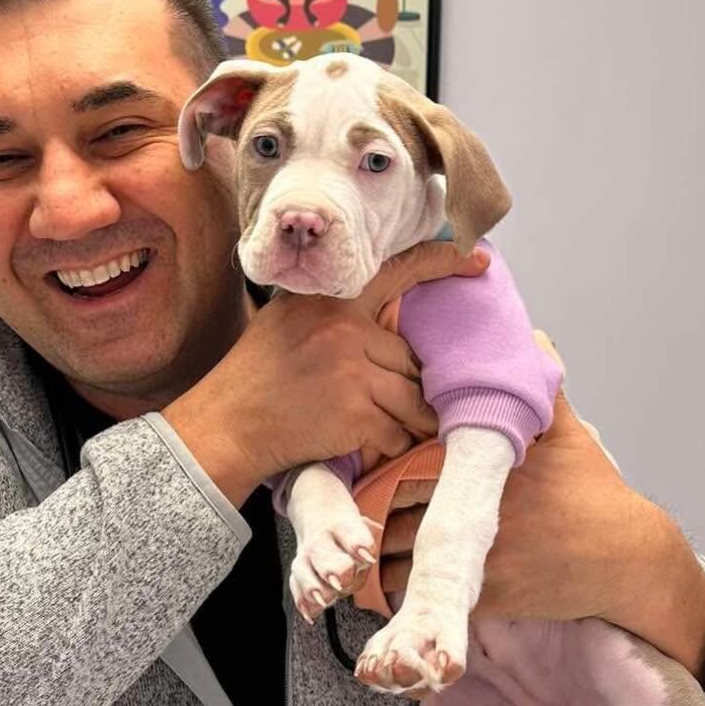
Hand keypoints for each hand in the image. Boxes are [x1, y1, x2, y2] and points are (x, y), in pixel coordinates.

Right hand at [164, 241, 488, 504]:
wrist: (225, 425)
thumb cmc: (252, 377)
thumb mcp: (286, 320)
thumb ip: (331, 313)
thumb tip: (381, 319)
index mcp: (330, 301)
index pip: (398, 270)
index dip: (443, 263)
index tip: (478, 260)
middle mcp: (345, 329)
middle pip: (410, 359)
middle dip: (404, 385)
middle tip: (384, 402)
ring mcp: (353, 371)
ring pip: (411, 398)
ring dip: (405, 420)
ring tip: (384, 429)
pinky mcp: (356, 413)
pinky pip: (395, 432)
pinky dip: (385, 445)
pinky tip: (361, 445)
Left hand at [378, 342, 704, 682]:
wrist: (626, 560)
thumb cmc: (594, 494)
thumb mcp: (569, 433)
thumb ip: (541, 386)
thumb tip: (531, 338)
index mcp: (487, 467)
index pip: (408, 462)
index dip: (379, 464)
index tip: (364, 463)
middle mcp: (479, 510)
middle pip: (393, 508)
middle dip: (370, 507)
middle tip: (351, 506)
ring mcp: (480, 556)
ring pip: (398, 556)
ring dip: (375, 550)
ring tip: (360, 543)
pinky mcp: (484, 596)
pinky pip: (421, 594)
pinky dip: (395, 588)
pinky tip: (382, 581)